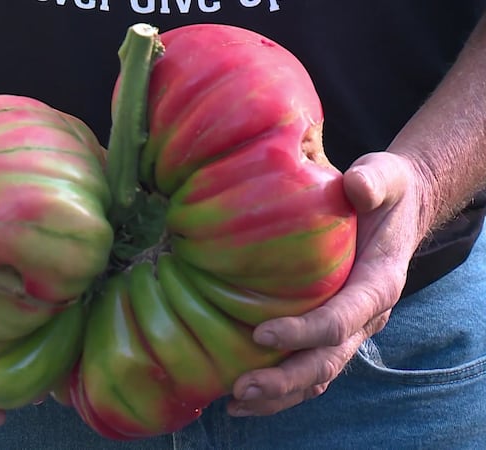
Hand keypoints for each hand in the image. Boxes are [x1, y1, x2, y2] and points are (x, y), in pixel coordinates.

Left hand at [227, 151, 428, 416]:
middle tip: (240, 387)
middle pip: (328, 360)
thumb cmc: (384, 192)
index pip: (343, 318)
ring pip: (318, 375)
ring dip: (279, 394)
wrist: (396, 210)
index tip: (261, 334)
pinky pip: (308, 368)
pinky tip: (241, 394)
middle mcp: (367, 317)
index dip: (306, 331)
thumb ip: (374, 181)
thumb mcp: (384, 176)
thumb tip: (357, 187)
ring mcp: (350, 329)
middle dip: (285, 380)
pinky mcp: (330, 332)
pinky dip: (280, 388)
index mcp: (379, 283)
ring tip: (234, 403)